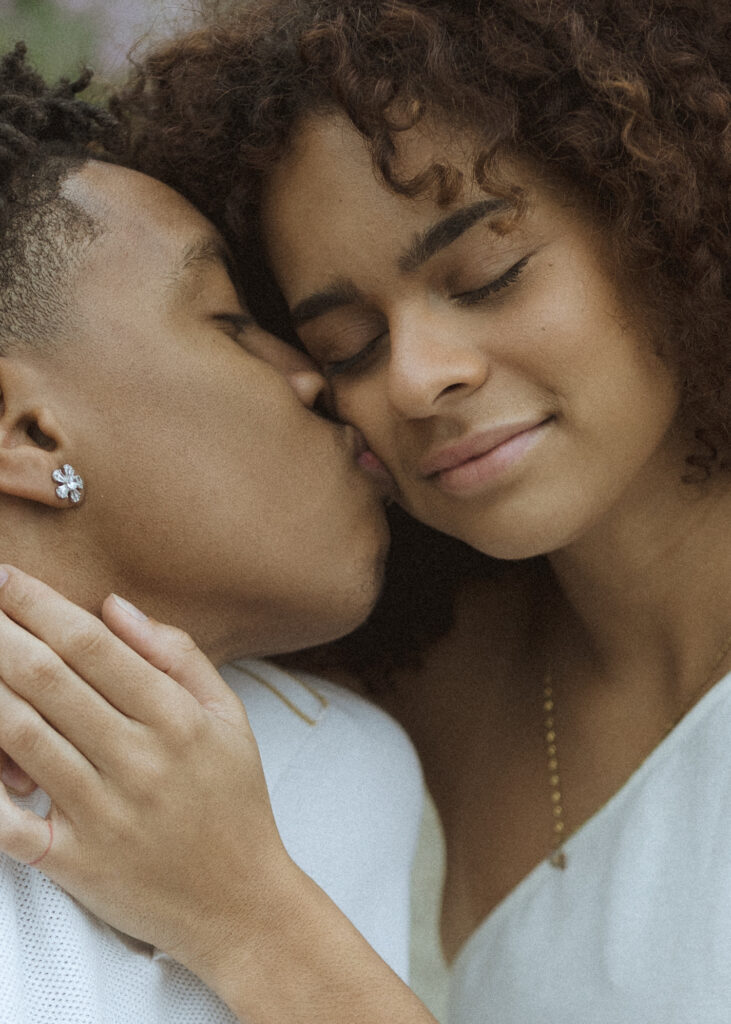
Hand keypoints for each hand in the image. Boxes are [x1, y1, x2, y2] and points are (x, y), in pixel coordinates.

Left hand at [0, 566, 296, 977]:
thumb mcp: (229, 717)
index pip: (94, 647)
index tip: (9, 579)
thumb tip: (114, 607)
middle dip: (2, 633)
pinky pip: (8, 823)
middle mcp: (138, 760)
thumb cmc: (234, 801)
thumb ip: (177, 655)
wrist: (240, 903)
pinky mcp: (73, 862)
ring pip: (21, 735)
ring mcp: (102, 813)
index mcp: (177, 719)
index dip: (43, 606)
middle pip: (49, 681)